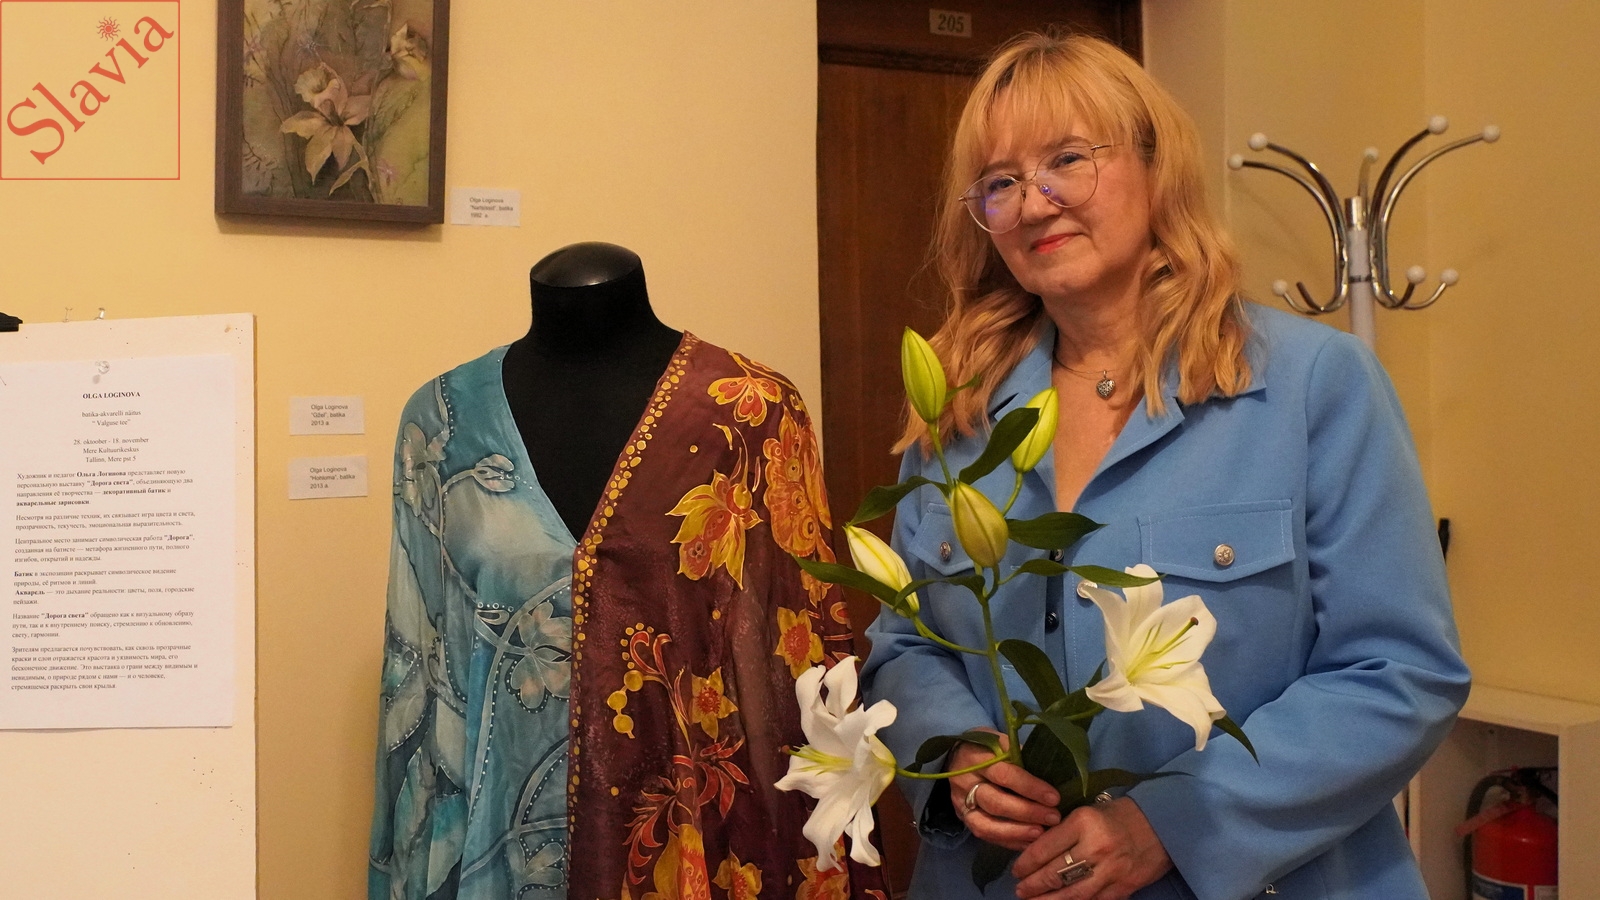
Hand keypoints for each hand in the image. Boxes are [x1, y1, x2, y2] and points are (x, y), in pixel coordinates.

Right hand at [948, 730, 1060, 850]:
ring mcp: (961, 803)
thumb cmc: (986, 749)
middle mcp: (965, 782)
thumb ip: (1021, 758)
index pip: (1004, 774)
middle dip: (1027, 812)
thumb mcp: (1001, 743)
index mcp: (976, 757)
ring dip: (1016, 832)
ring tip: (1041, 834)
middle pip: (996, 802)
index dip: (1030, 787)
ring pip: (987, 824)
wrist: (955, 759)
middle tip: (1053, 818)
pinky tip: (1028, 842)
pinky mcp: (963, 819)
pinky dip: (1008, 841)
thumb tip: (1053, 776)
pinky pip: (985, 835)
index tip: (1054, 798)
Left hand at [1010, 797, 1171, 898]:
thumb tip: (1036, 851)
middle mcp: (1096, 847)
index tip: (1016, 870)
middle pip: (1055, 874)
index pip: (1045, 847)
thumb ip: (1065, 830)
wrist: (1163, 824)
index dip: (1026, 863)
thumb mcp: (1090, 811)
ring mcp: (1111, 870)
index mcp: (1084, 822)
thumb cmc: (1121, 815)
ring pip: (1072, 894)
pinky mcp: (1123, 888)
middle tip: (1020, 890)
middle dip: (1033, 885)